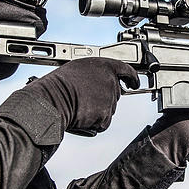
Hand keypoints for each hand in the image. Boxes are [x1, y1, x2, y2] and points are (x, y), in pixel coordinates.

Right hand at [22, 58, 139, 134]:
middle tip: (88, 99)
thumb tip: (98, 81)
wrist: (53, 99)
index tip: (134, 83)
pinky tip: (82, 116)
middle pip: (116, 93)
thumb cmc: (59, 84)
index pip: (126, 70)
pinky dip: (94, 123)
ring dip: (98, 111)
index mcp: (105, 66)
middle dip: (105, 98)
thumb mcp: (80, 68)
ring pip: (109, 109)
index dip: (132, 78)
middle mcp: (110, 81)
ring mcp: (109, 98)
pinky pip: (103, 122)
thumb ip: (95, 74)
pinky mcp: (105, 114)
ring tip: (80, 106)